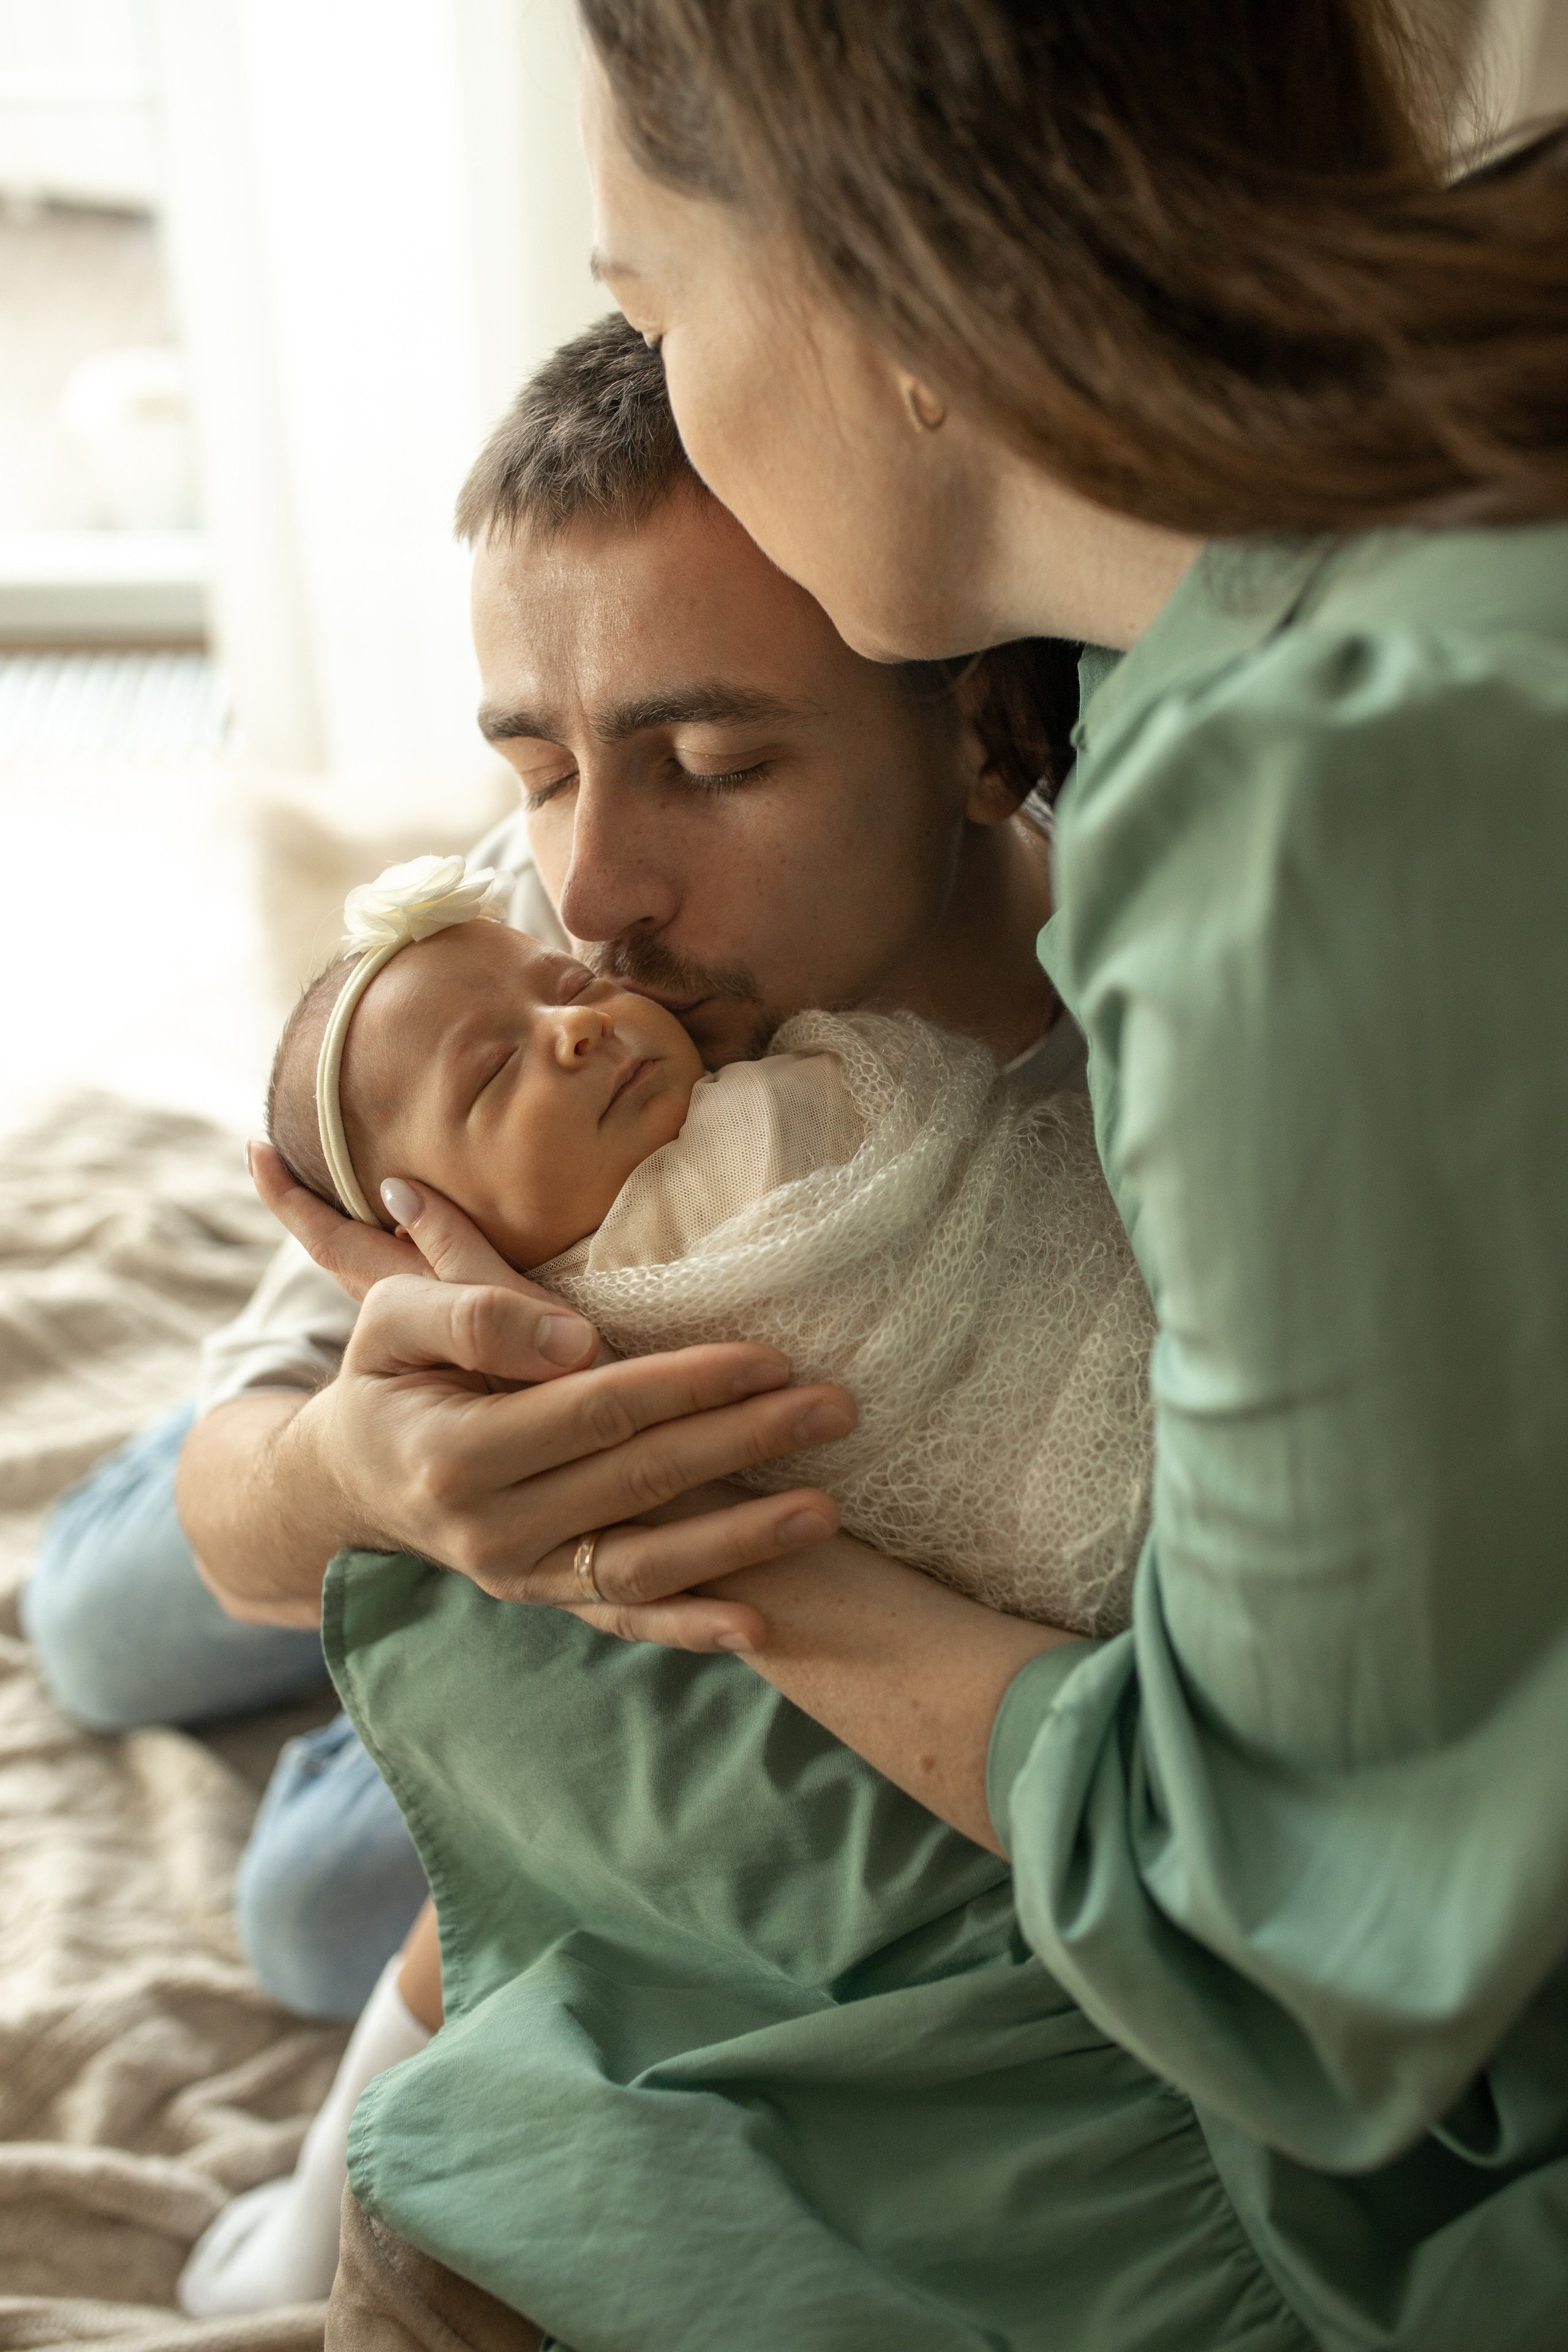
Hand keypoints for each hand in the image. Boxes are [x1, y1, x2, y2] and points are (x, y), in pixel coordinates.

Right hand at [251, 1145, 855, 1648]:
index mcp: (453, 1453)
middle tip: (835, 1409)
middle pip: (639, 1482)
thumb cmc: (388, 1373)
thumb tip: (574, 1341)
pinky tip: (759, 1624)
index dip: (685, 1384)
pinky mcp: (544, 1601)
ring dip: (741, 1540)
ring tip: (827, 1510)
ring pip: (643, 1565)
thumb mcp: (395, 1318)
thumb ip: (475, 1314)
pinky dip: (690, 1628)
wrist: (349, 1474)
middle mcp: (488, 1531)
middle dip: (744, 1444)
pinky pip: (623, 1621)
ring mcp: (519, 1577)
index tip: (767, 1357)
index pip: (596, 1412)